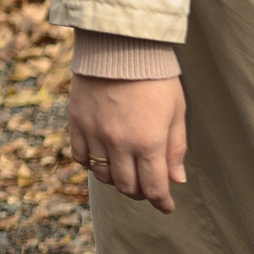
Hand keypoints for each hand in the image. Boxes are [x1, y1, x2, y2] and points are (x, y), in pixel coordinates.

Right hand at [68, 74, 187, 213]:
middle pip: (127, 186)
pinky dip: (91, 164)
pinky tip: (103, 159)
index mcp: (149, 142)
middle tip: (147, 189)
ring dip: (116, 180)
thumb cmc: (155, 78)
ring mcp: (95, 134)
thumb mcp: (176, 112)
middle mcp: (120, 143)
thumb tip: (176, 180)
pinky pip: (80, 157)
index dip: (162, 202)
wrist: (119, 46)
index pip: (154, 188)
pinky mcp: (76, 122)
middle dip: (140, 193)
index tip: (166, 206)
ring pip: (103, 175)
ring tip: (127, 172)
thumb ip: (176, 148)